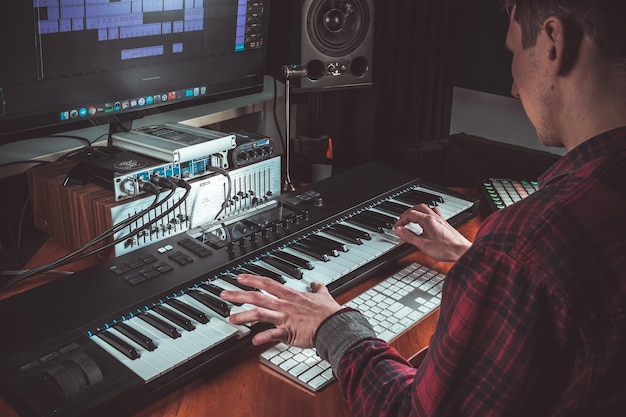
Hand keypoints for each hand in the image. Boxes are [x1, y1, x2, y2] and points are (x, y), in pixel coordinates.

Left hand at [220, 274, 341, 347]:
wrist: (335, 325)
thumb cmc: (329, 312)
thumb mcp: (323, 295)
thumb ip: (317, 288)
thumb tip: (316, 283)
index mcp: (290, 295)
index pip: (267, 283)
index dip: (252, 279)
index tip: (239, 277)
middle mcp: (284, 305)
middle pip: (257, 297)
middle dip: (238, 295)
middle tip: (223, 294)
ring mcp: (285, 318)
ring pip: (259, 314)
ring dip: (243, 316)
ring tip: (230, 319)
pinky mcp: (289, 333)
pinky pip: (273, 335)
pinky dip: (262, 338)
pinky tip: (252, 341)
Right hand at [394, 203, 471, 261]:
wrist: (462, 251)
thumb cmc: (446, 249)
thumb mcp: (423, 245)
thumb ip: (409, 237)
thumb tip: (399, 231)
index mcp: (428, 220)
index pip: (410, 214)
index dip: (401, 220)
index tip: (397, 227)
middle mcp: (434, 217)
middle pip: (418, 208)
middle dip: (408, 213)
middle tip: (402, 221)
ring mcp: (440, 219)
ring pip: (426, 208)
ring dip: (417, 211)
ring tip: (411, 219)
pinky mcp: (444, 223)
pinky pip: (433, 213)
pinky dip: (426, 214)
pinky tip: (426, 222)